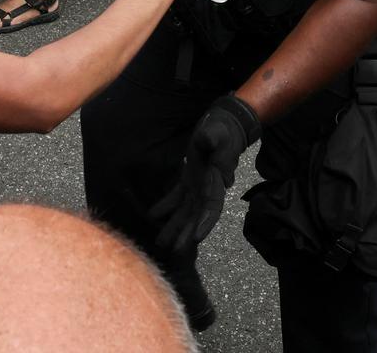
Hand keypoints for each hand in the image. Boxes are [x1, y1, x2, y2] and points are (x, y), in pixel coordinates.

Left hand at [150, 94, 260, 255]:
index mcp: (216, 181)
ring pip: (187, 211)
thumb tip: (206, 141)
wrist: (223, 126)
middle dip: (187, 234)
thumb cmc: (221, 130)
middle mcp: (208, 188)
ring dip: (175, 226)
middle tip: (176, 251)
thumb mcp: (217, 132)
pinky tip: (153, 215)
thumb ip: (212, 138)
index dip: (205, 222)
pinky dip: (166, 206)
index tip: (196, 238)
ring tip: (161, 242)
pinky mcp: (190, 180)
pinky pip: (177, 197)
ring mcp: (198, 186)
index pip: (212, 206)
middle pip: (198, 216)